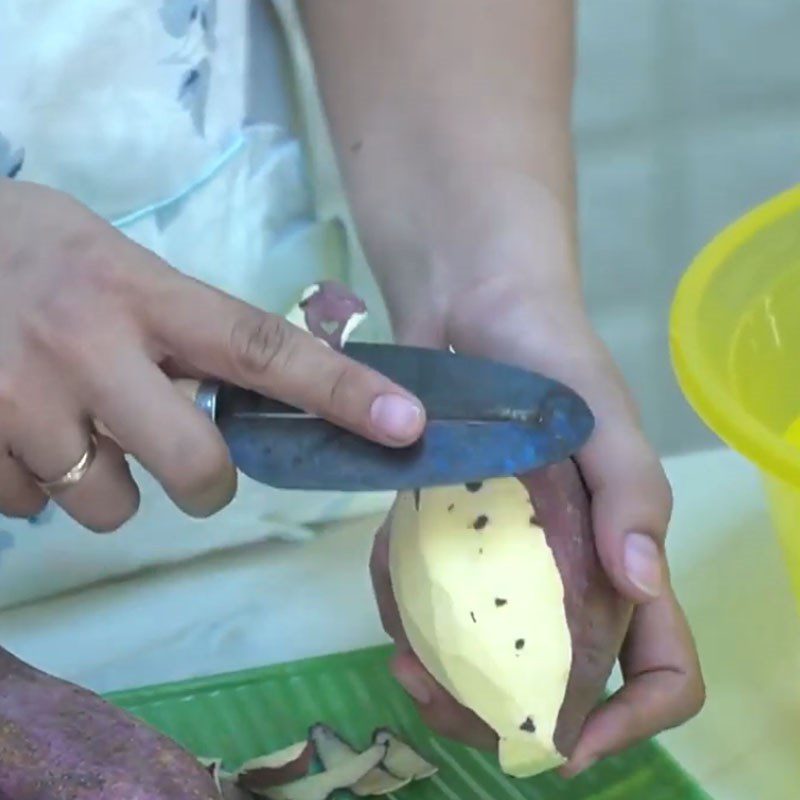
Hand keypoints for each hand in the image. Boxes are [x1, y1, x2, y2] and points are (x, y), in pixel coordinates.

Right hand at [0, 180, 424, 530]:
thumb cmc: (31, 248)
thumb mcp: (117, 264)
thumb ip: (181, 328)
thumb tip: (240, 397)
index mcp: (143, 292)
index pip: (262, 347)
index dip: (339, 391)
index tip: (403, 425)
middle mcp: (90, 345)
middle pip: (197, 464)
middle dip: (206, 483)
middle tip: (187, 461)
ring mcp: (22, 399)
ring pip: (109, 504)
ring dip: (107, 483)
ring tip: (74, 426)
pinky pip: (28, 507)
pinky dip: (34, 482)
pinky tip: (14, 428)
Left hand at [369, 283, 703, 775]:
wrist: (473, 307)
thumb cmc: (552, 356)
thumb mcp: (602, 416)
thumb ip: (632, 491)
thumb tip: (643, 581)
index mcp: (620, 554)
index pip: (661, 663)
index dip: (632, 717)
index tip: (568, 741)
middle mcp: (564, 570)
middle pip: (556, 681)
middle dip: (507, 713)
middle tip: (446, 700)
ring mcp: (502, 557)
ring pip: (484, 653)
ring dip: (445, 678)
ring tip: (404, 663)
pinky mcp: (449, 533)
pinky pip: (428, 598)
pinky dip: (405, 608)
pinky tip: (387, 587)